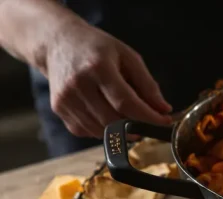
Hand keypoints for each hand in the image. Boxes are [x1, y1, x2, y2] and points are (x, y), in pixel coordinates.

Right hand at [44, 21, 171, 137]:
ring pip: (100, 130)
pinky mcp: (58, 108)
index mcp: (98, 67)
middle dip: (136, 127)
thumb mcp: (127, 57)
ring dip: (120, 131)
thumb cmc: (97, 48)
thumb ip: (147, 84)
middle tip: (148, 124)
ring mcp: (65, 98)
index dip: (148, 117)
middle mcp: (78, 84)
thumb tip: (164, 110)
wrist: (57, 42)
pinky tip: (107, 115)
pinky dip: (102, 129)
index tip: (164, 121)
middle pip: (113, 120)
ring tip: (129, 120)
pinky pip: (86, 130)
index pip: (126, 103)